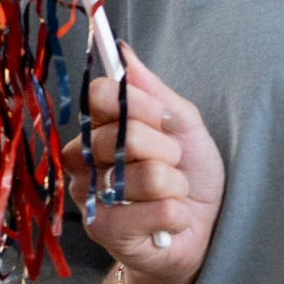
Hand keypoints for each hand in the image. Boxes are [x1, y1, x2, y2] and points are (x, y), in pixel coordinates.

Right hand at [62, 43, 225, 283]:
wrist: (200, 232)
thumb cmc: (189, 176)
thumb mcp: (184, 127)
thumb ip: (155, 92)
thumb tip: (124, 51)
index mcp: (98, 127)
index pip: (99, 95)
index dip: (140, 105)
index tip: (164, 119)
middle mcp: (83, 160)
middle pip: (126, 135)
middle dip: (168, 151)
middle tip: (172, 166)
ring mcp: (89, 197)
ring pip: (147, 175)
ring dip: (176, 186)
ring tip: (172, 195)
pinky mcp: (103, 231)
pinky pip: (159, 209)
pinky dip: (178, 215)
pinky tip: (170, 222)